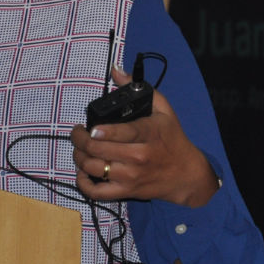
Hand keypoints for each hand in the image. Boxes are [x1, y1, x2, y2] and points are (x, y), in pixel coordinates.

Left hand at [72, 67, 219, 205]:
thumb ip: (138, 88)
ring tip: (79, 148)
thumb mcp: (163, 109)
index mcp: (148, 133)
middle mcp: (138, 156)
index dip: (99, 132)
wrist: (186, 173)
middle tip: (77, 132)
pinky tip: (82, 171)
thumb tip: (116, 70)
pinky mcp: (126, 191)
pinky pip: (97, 192)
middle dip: (79, 139)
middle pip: (98, 150)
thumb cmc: (172, 138)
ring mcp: (131, 176)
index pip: (121, 133)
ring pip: (93, 168)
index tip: (90, 128)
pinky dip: (83, 182)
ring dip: (78, 157)